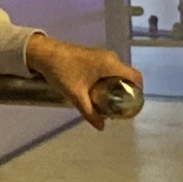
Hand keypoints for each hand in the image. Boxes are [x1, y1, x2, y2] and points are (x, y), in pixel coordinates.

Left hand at [24, 35, 143, 130]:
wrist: (44, 53)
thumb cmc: (62, 72)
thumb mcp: (76, 95)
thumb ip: (89, 112)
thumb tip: (101, 127)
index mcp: (111, 64)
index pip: (136, 76)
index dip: (139, 90)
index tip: (132, 104)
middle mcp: (110, 58)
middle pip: (126, 76)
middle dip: (124, 92)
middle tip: (117, 107)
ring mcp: (102, 55)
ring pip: (116, 73)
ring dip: (114, 87)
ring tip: (106, 102)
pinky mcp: (94, 56)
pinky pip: (107, 70)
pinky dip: (106, 81)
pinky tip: (96, 92)